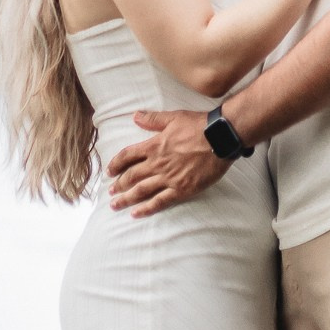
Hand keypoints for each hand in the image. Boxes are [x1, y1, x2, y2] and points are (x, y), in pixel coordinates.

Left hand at [106, 110, 231, 216]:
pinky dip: (146, 208)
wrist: (220, 138)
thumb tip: (135, 116)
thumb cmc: (198, 125)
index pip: (127, 156)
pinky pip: (160, 201)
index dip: (116, 164)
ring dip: (126, 198)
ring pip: (141, 190)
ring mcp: (169, 178)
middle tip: (110, 191)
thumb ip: (153, 119)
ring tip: (115, 204)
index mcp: (154, 146)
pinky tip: (135, 213)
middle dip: (118, 184)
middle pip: (131, 176)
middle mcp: (157, 163)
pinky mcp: (181, 189)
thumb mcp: (173, 117)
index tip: (109, 171)